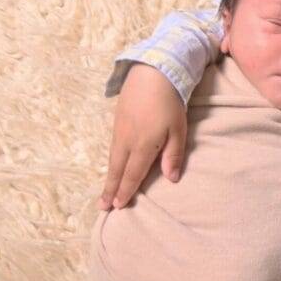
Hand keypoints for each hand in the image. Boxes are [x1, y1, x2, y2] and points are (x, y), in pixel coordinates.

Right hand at [97, 63, 187, 209]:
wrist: (151, 73)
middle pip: (117, 170)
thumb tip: (171, 179)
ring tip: (104, 193)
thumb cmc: (169, 102)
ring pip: (113, 160)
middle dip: (110, 190)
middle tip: (103, 207)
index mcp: (143, 145)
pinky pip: (112, 148)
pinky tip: (112, 167)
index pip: (133, 174)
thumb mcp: (178, 129)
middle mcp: (127, 141)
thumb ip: (173, 155)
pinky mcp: (117, 122)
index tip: (119, 205)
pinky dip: (111, 163)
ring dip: (108, 177)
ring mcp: (119, 131)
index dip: (126, 191)